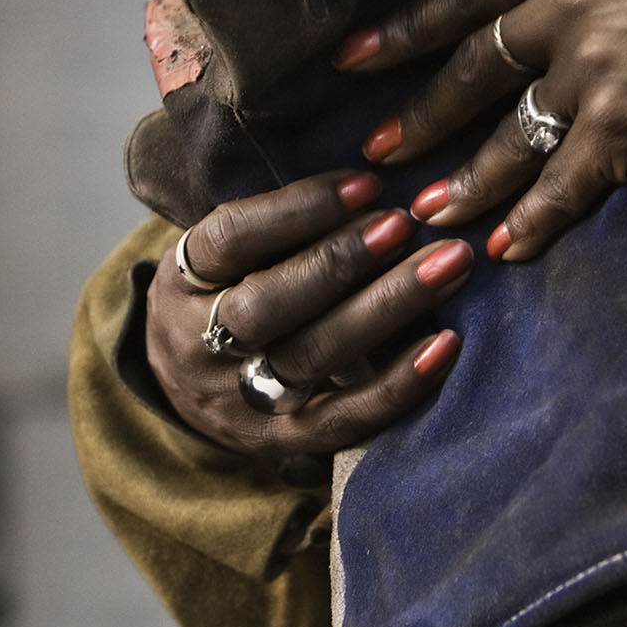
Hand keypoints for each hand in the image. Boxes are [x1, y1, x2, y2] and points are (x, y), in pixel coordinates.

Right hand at [146, 170, 470, 456]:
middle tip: (404, 225)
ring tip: (445, 267)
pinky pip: (341, 421)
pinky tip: (445, 345)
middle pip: (267, 305)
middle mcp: (198, 345)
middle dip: (340, 261)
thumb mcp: (219, 252)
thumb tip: (370, 184)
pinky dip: (397, 385)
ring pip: (310, 357)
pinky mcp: (279, 442)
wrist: (183, 387)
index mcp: (180, 281)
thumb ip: (274, 222)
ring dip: (385, 309)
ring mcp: (236, 400)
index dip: (297, 209)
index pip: (230, 239)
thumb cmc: (223, 292)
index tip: (366, 184)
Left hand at [334, 0, 626, 260]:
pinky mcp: (622, 131)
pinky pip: (559, 186)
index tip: (352, 58)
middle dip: (419, 116)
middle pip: (472, 69)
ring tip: (427, 215)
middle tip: (377, 151)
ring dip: (462, 183)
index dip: (405, 30)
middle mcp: (569, 11)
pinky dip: (531, 222)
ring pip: (504, 138)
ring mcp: (592, 73)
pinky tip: (506, 249)